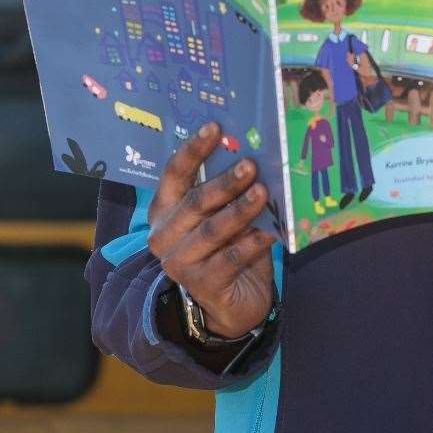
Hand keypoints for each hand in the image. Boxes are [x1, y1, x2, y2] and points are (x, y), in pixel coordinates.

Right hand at [147, 122, 276, 337]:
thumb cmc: (227, 249)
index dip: (193, 150)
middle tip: (250, 165)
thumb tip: (249, 156)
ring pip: (212, 230)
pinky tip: (269, 232)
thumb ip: (227, 193)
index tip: (215, 128)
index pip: (174, 174)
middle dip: (224, 183)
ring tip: (262, 193)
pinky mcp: (201, 284)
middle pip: (195, 202)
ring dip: (240, 210)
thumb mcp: (222, 216)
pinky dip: (250, 244)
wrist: (231, 304)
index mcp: (164, 210)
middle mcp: (164, 235)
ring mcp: (179, 262)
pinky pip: (229, 258)